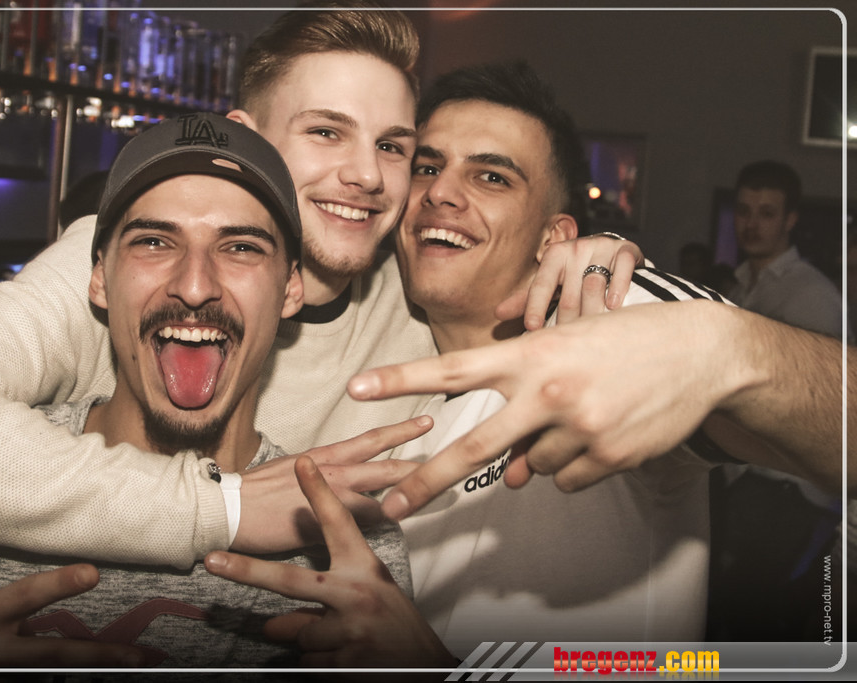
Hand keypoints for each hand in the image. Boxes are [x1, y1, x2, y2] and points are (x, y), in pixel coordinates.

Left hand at [206, 457, 453, 667]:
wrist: (425, 668)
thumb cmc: (394, 621)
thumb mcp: (370, 590)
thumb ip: (329, 583)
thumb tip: (292, 587)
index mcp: (364, 568)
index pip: (340, 524)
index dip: (320, 493)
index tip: (302, 463)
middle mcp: (356, 594)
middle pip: (291, 582)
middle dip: (249, 572)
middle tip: (213, 561)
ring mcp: (351, 630)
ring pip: (298, 633)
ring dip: (310, 639)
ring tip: (341, 640)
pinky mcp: (347, 663)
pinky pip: (309, 661)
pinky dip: (321, 661)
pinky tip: (344, 658)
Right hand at [232, 416, 431, 553]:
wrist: (228, 508)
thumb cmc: (251, 493)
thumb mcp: (287, 471)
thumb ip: (314, 475)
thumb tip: (328, 483)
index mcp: (323, 456)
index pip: (369, 440)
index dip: (398, 431)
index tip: (422, 425)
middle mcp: (332, 470)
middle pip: (385, 461)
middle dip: (416, 457)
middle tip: (446, 449)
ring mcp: (330, 495)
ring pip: (380, 489)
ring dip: (409, 488)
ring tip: (437, 488)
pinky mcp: (324, 520)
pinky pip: (361, 521)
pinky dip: (381, 521)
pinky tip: (399, 521)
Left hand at [348, 301, 739, 519]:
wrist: (702, 351)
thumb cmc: (624, 342)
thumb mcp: (566, 351)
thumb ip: (525, 408)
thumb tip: (509, 477)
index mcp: (531, 354)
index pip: (453, 369)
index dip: (402, 379)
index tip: (358, 387)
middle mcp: (547, 391)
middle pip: (474, 445)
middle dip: (428, 480)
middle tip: (393, 506)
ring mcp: (579, 427)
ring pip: (532, 467)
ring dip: (542, 452)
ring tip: (584, 412)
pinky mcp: (609, 456)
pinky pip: (568, 480)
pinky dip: (575, 465)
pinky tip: (603, 431)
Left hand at [499, 234, 642, 329]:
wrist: (612, 254)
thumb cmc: (575, 274)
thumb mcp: (551, 284)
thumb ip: (527, 299)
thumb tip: (497, 314)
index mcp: (554, 255)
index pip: (541, 284)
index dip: (535, 307)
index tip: (532, 329)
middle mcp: (576, 248)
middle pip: (569, 292)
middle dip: (566, 321)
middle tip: (565, 344)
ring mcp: (602, 247)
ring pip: (594, 283)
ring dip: (592, 310)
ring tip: (589, 333)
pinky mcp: (625, 250)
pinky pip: (622, 268)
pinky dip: (618, 287)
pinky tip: (614, 306)